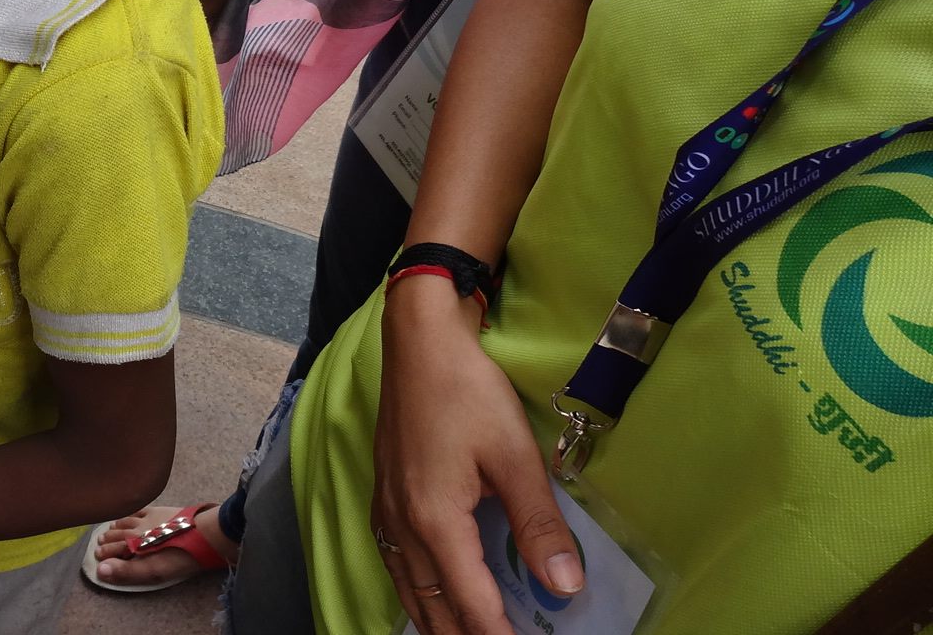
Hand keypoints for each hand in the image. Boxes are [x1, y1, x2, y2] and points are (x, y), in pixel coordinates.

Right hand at [371, 279, 582, 633]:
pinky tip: (432, 596)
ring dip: (439, 624)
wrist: (418, 342)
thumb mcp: (514, 454)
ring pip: (409, 592)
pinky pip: (396, 567)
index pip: (472, 605)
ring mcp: (386, 513)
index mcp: (436, 521)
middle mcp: (403, 526)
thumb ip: (539, 524)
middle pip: (433, 610)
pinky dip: (417, 595)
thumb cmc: (466, 389)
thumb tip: (566, 586)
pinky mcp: (382, 498)